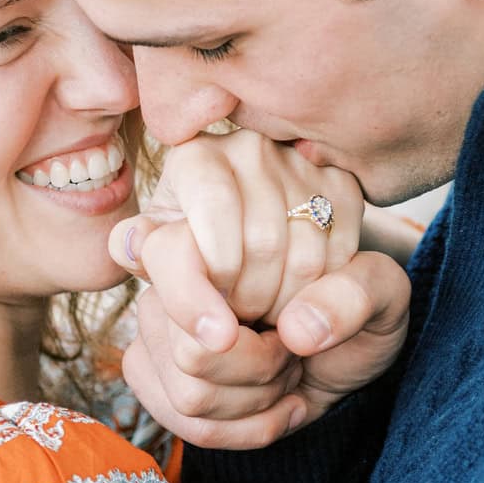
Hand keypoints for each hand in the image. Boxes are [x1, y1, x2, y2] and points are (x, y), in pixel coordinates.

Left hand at [112, 130, 363, 351]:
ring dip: (284, 309)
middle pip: (259, 243)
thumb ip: (147, 263)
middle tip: (236, 325)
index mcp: (193, 159)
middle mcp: (249, 148)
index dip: (205, 288)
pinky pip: (343, 265)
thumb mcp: (166, 277)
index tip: (212, 335)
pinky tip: (299, 302)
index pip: (203, 217)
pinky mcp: (348, 192)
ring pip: (304, 259)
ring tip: (264, 316)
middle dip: (247, 305)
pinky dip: (323, 303)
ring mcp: (303, 166)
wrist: (260, 295)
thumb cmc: (206, 285)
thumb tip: (135, 240)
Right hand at [122, 246, 410, 449]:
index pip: (163, 250)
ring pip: (190, 390)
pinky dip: (243, 429)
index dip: (196, 298)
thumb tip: (297, 330)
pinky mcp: (146, 364)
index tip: (239, 330)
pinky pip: (183, 421)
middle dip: (260, 365)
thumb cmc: (356, 308)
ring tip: (287, 368)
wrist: (341, 353)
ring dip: (257, 398)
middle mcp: (170, 261)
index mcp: (214, 214)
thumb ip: (358, 292)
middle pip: (190, 344)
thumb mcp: (384, 293)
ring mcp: (153, 316)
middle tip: (293, 347)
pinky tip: (274, 406)